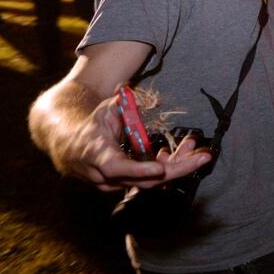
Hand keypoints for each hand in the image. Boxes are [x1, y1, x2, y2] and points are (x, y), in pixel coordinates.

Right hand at [69, 98, 211, 190]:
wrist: (70, 148)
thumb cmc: (91, 127)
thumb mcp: (104, 110)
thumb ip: (119, 101)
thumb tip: (126, 87)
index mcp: (97, 154)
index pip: (117, 167)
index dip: (139, 169)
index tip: (159, 168)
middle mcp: (105, 175)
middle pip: (145, 180)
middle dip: (178, 168)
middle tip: (203, 157)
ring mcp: (115, 184)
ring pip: (151, 181)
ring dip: (176, 164)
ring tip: (193, 146)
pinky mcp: (125, 186)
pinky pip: (150, 180)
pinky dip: (167, 167)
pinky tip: (178, 152)